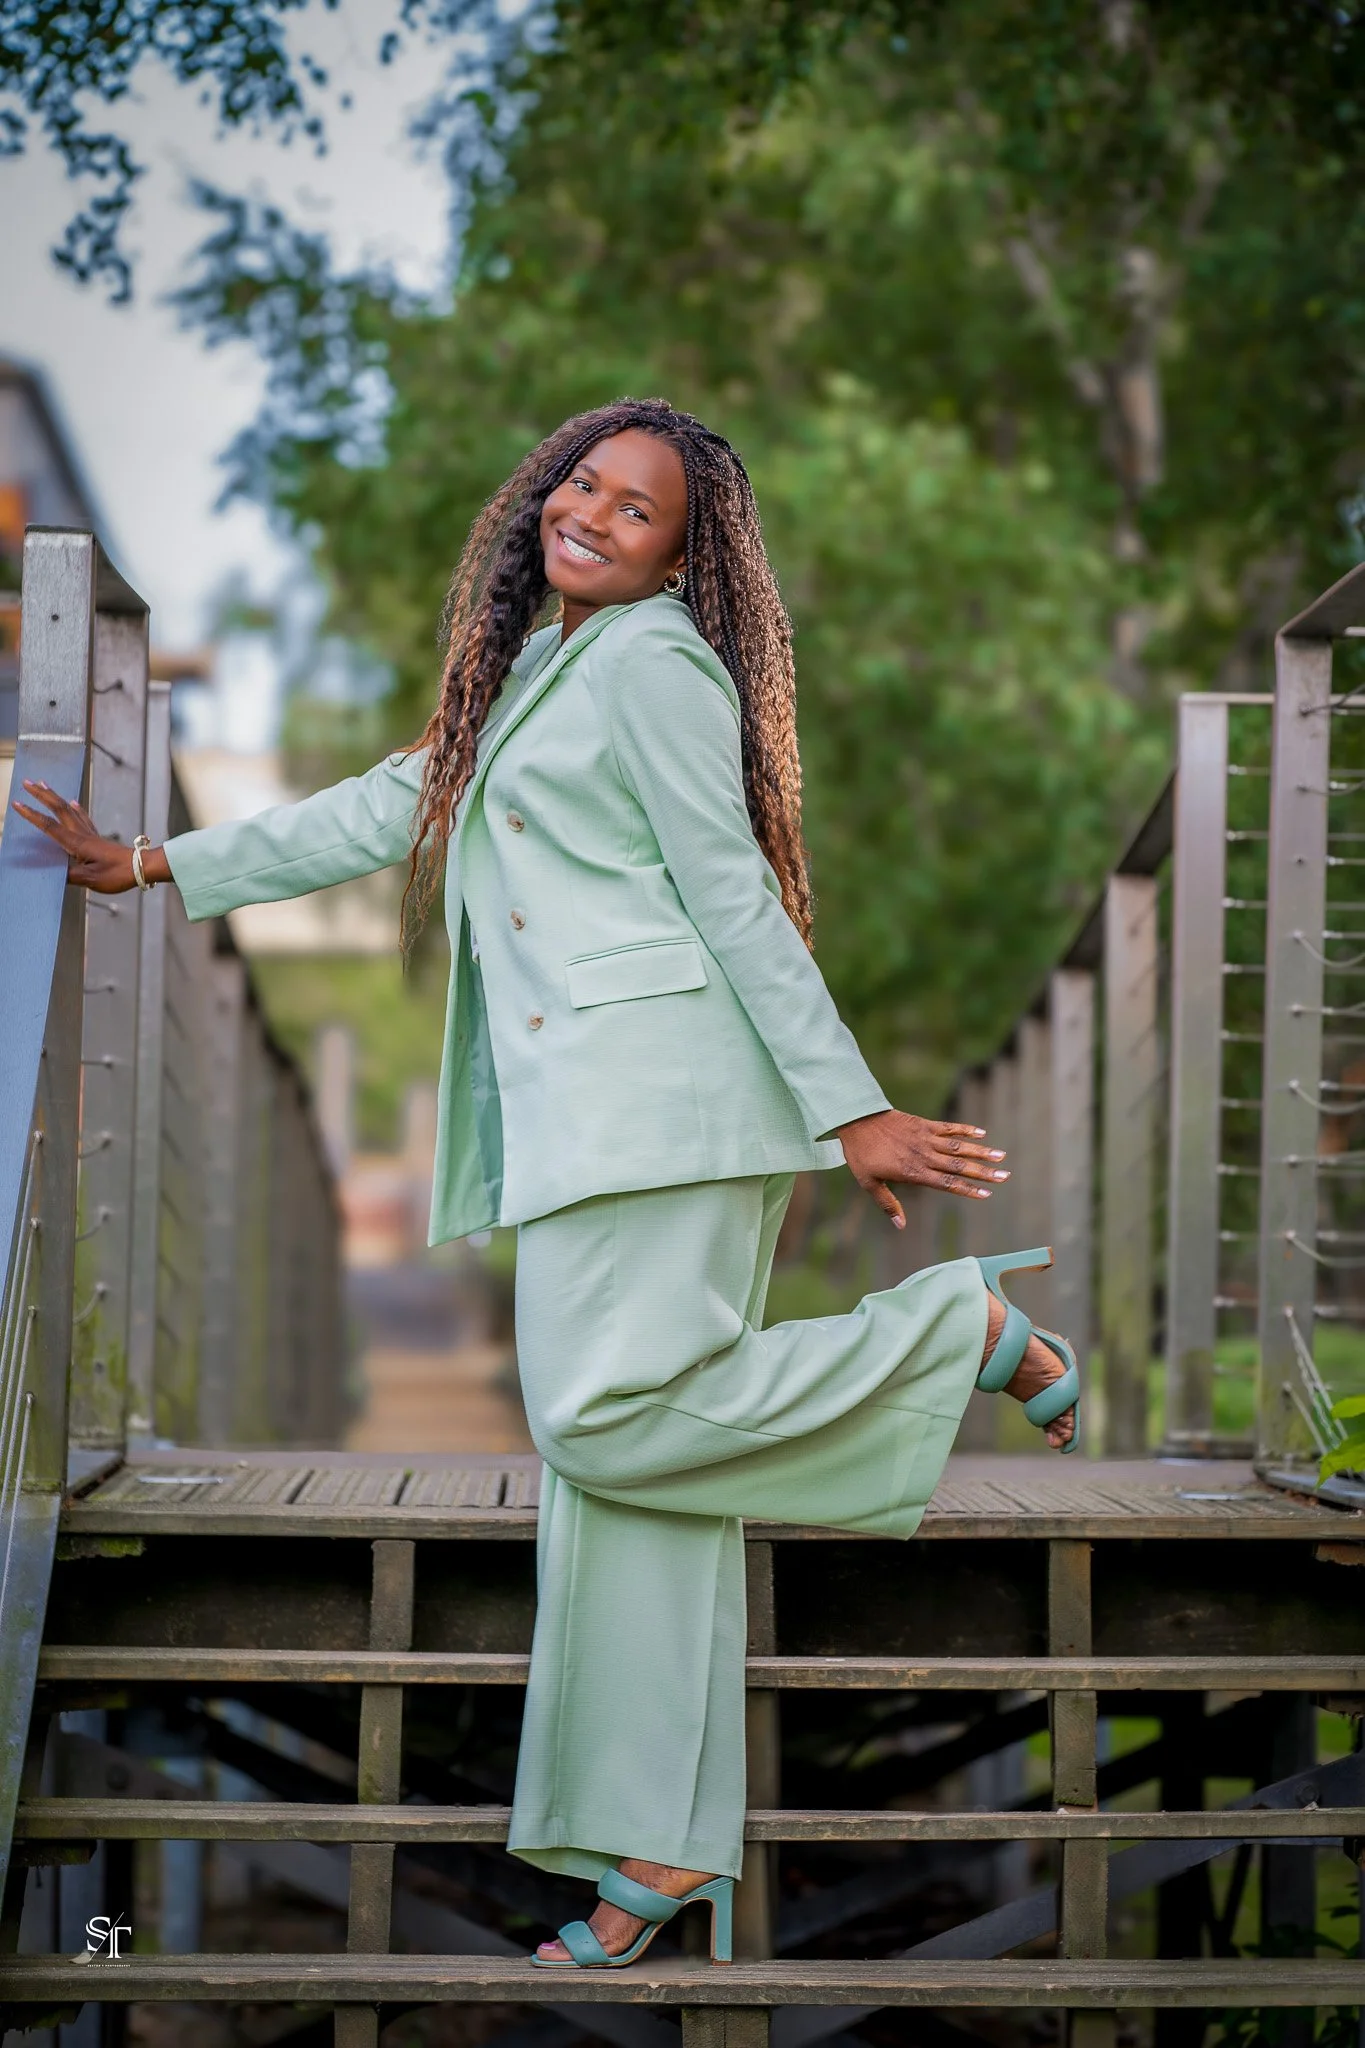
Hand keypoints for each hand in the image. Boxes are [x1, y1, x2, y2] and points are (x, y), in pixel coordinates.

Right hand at [12, 780, 138, 891]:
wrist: (142, 868)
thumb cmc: (118, 874)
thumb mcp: (90, 880)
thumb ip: (68, 875)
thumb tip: (51, 871)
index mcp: (76, 843)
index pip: (49, 826)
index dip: (32, 815)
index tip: (17, 804)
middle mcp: (82, 834)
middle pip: (58, 809)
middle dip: (41, 795)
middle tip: (27, 782)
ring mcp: (90, 834)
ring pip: (69, 809)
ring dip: (55, 796)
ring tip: (44, 784)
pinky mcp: (98, 837)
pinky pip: (83, 817)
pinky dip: (76, 808)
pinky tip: (74, 802)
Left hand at [836, 1108, 1007, 1228]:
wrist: (856, 1120)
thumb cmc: (861, 1154)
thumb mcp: (869, 1183)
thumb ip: (888, 1204)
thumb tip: (901, 1226)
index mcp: (913, 1172)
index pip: (947, 1183)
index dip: (968, 1189)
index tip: (987, 1194)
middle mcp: (924, 1156)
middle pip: (958, 1166)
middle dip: (983, 1172)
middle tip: (1005, 1176)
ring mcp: (925, 1138)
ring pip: (958, 1147)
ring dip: (980, 1151)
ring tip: (1001, 1156)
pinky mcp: (923, 1124)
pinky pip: (948, 1127)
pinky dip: (965, 1130)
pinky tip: (981, 1133)